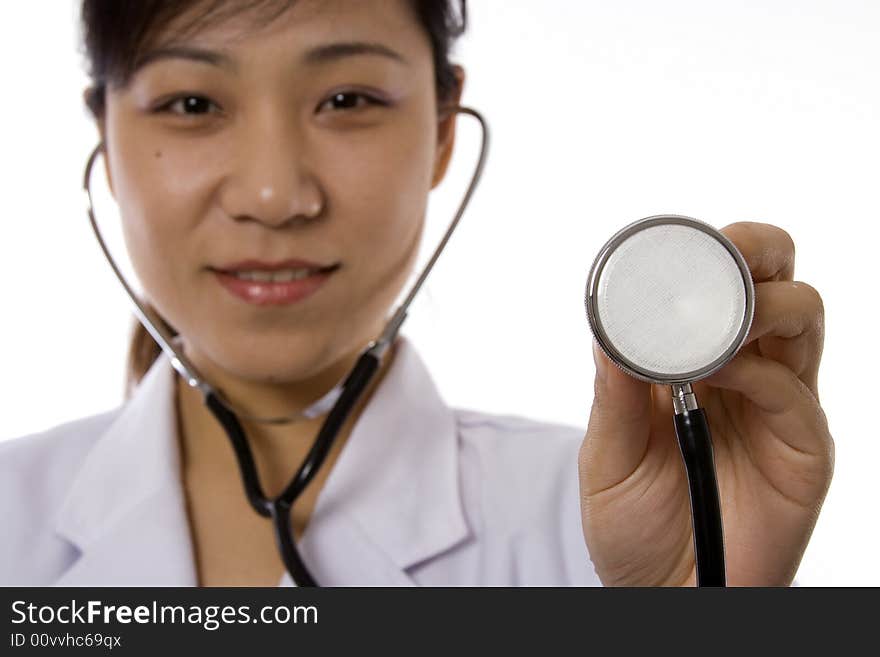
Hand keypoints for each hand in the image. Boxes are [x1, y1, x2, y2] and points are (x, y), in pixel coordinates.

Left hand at [578, 222, 833, 585]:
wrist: (662, 594)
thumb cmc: (633, 525)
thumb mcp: (608, 454)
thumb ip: (614, 394)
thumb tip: (607, 327)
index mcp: (695, 365)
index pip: (721, 285)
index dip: (712, 251)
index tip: (679, 247)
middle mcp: (745, 374)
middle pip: (774, 284)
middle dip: (756, 251)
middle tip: (725, 256)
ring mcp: (778, 407)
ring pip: (801, 318)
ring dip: (763, 301)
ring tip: (719, 319)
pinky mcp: (803, 448)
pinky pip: (794, 391)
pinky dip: (758, 372)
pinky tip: (719, 378)